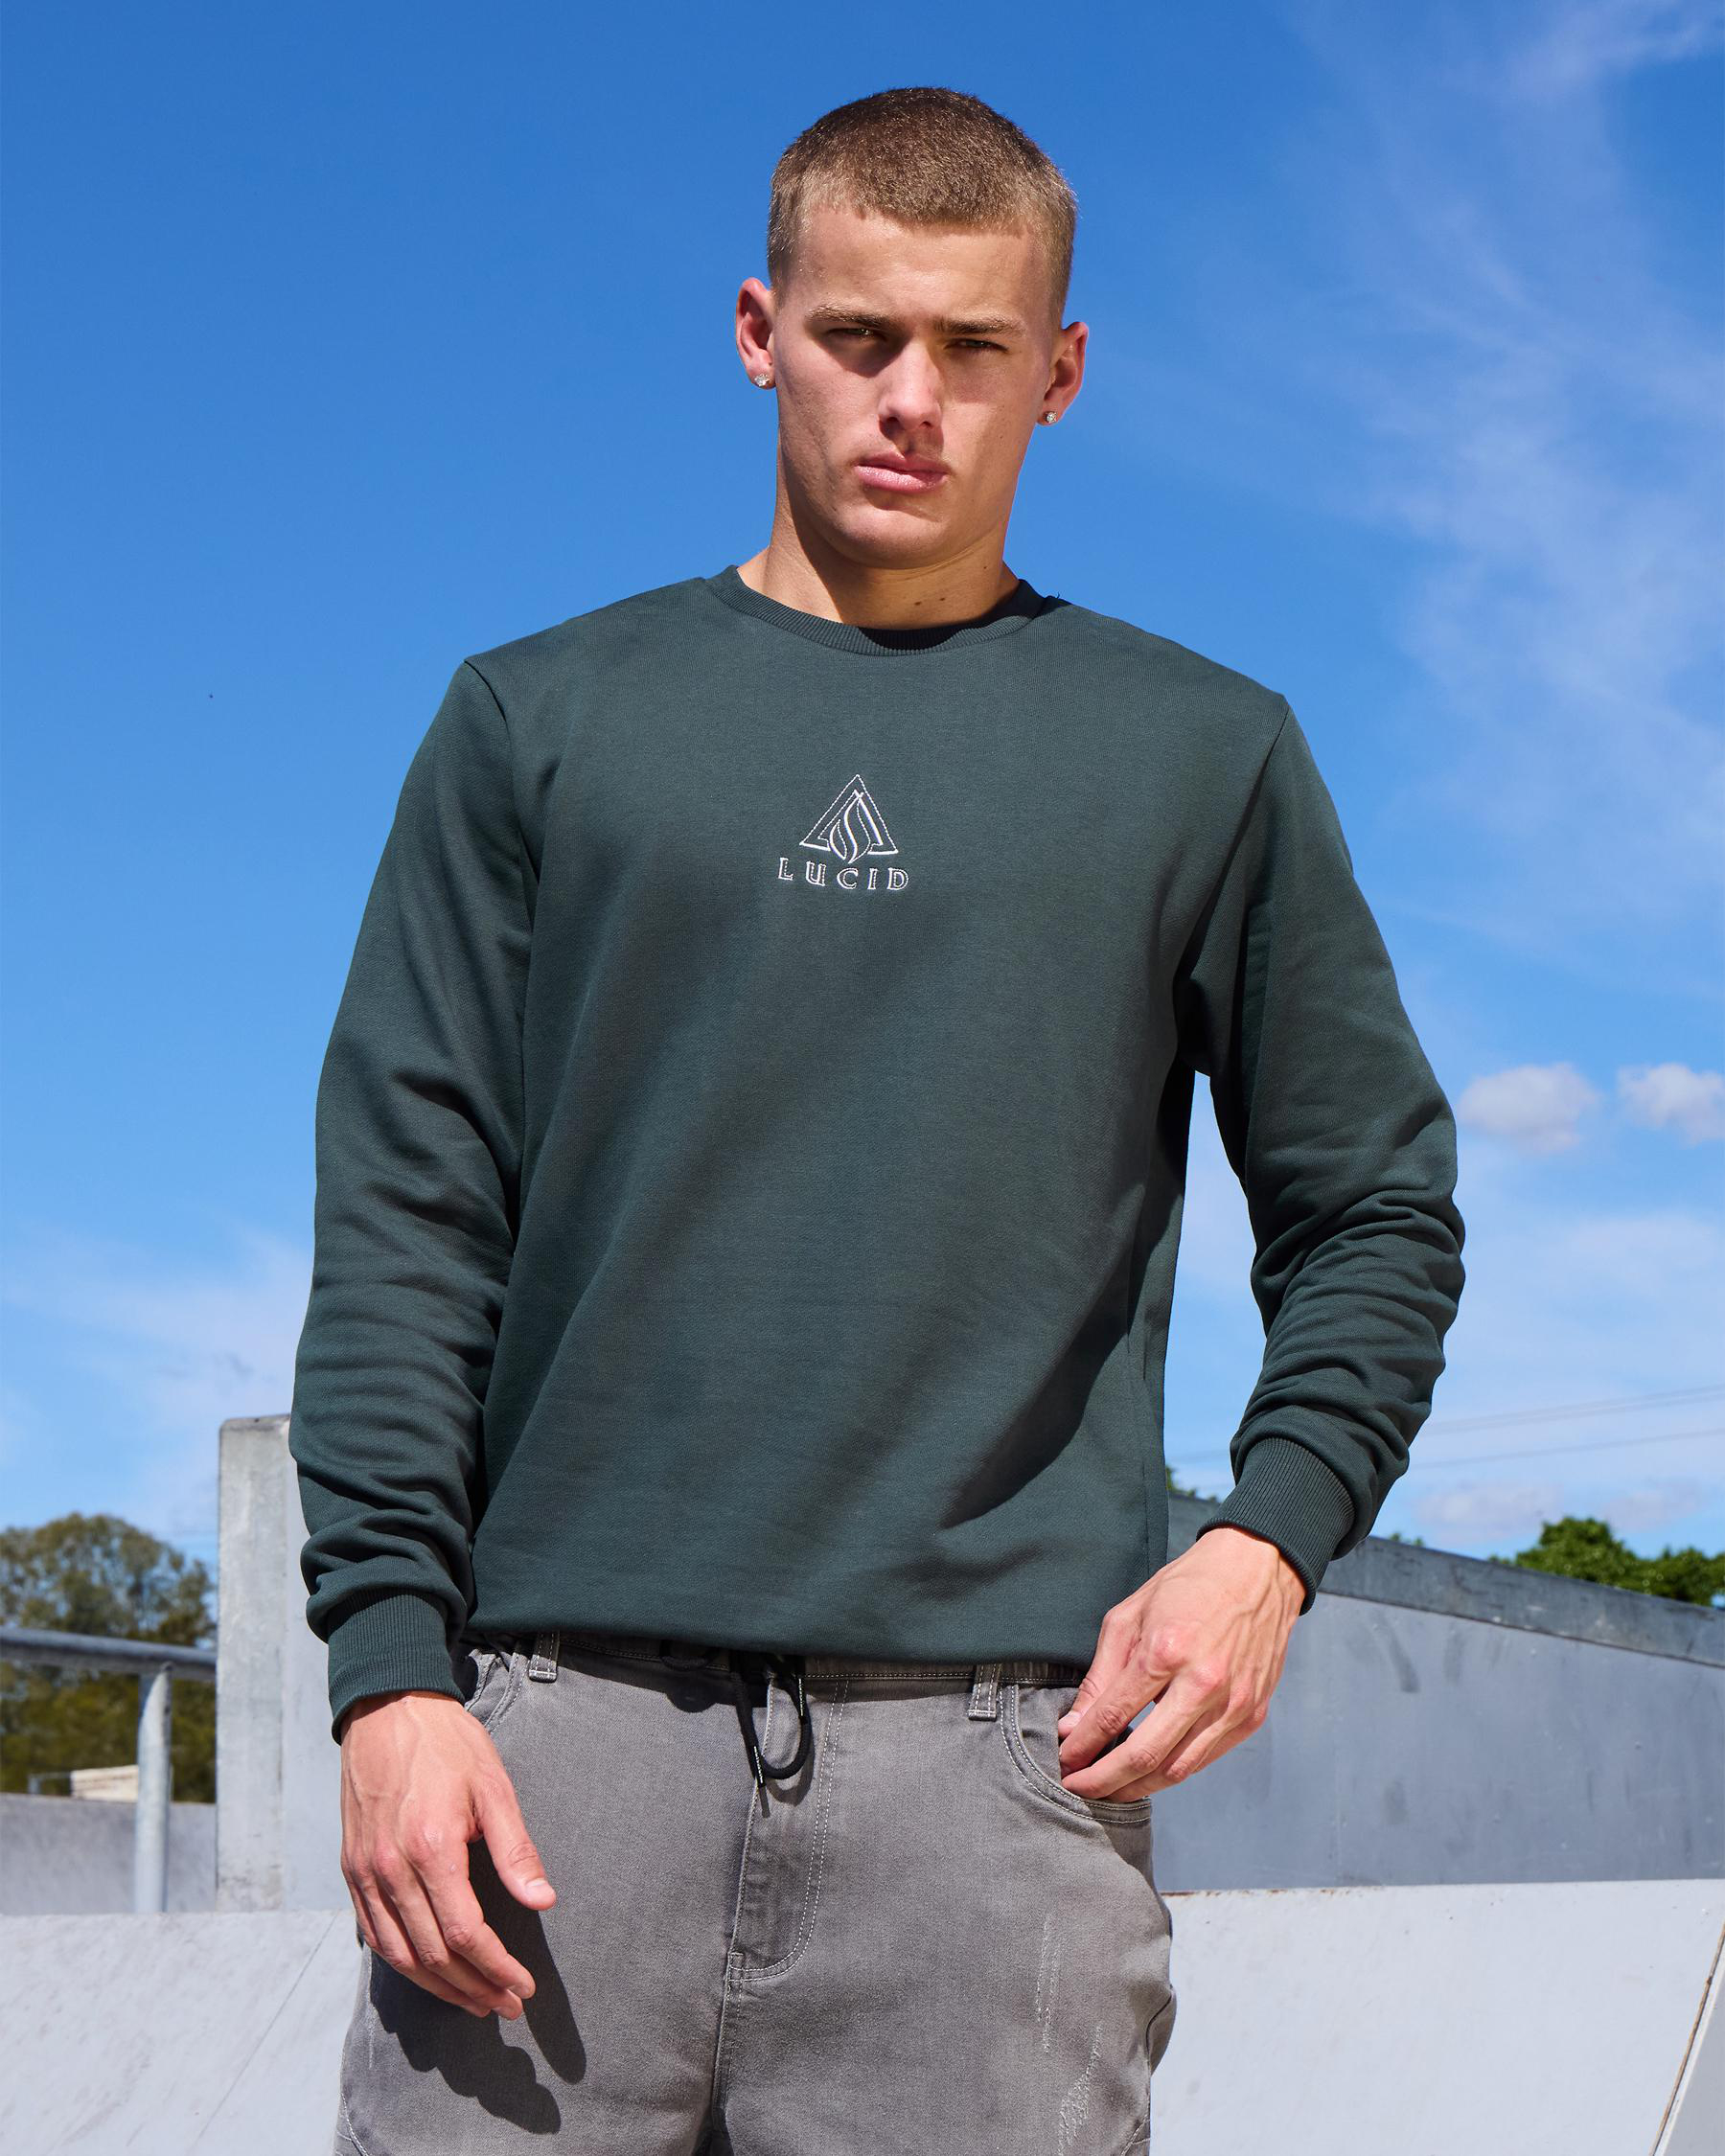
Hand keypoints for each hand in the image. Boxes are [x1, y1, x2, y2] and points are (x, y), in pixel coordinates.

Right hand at [338, 1691, 557, 2017]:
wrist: (387, 1708)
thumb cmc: (446, 1744)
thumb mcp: (493, 1786)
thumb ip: (516, 1850)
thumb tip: (543, 1902)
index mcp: (431, 1847)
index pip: (466, 1933)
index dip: (497, 1967)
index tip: (523, 1985)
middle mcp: (391, 1868)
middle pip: (433, 1954)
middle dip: (474, 1988)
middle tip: (507, 2005)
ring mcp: (365, 1872)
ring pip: (398, 1955)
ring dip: (439, 1987)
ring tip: (474, 2001)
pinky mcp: (351, 1869)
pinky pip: (373, 1934)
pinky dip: (402, 1963)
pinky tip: (428, 1972)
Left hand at [1054, 1527, 1305, 1797]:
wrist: (1256, 1573)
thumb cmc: (1188, 1588)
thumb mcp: (1129, 1617)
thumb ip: (1101, 1676)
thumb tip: (1074, 1726)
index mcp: (1166, 1652)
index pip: (1113, 1716)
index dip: (1083, 1746)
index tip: (1064, 1760)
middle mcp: (1203, 1684)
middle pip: (1144, 1755)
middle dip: (1103, 1781)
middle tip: (1078, 1787)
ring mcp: (1232, 1704)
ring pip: (1177, 1769)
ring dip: (1136, 1786)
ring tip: (1108, 1788)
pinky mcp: (1251, 1716)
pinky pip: (1204, 1759)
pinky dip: (1172, 1772)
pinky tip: (1148, 1771)